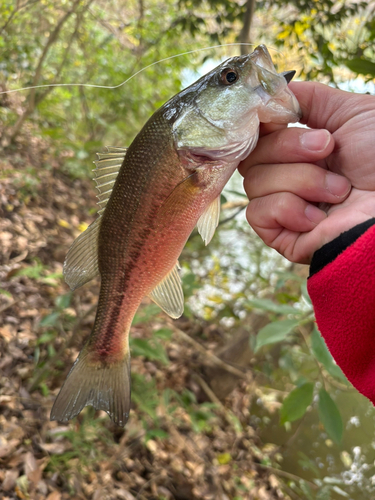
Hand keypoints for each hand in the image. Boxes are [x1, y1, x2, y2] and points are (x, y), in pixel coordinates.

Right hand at [239, 81, 374, 263]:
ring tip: (338, 190)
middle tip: (327, 149)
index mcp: (300, 149)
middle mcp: (288, 176)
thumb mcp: (351, 112)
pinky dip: (290, 209)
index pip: (257, 134)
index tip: (280, 116)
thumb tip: (270, 92)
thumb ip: (308, 98)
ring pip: (253, 183)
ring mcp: (284, 207)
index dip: (262, 123)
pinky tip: (319, 216)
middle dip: (289, 148)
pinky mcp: (281, 234)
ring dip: (301, 181)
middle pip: (251, 156)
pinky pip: (257, 213)